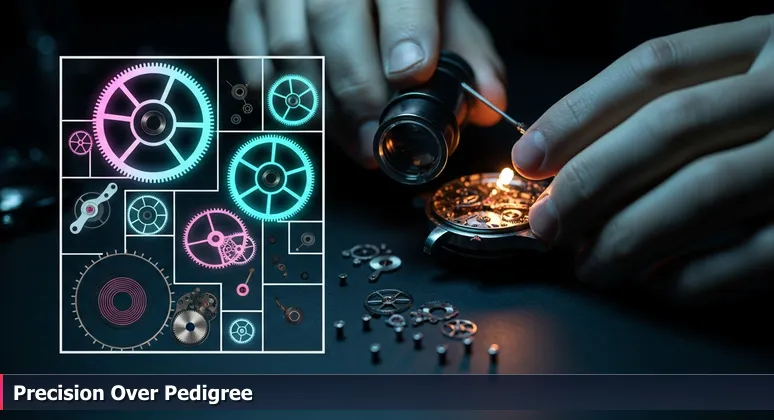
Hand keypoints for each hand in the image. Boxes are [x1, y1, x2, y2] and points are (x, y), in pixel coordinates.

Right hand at [229, 0, 506, 167]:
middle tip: (376, 140)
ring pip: (288, 46)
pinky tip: (310, 121)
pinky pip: (250, 60)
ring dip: (321, 106)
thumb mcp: (435, 7)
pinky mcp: (245, 9)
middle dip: (358, 89)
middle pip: (333, 20)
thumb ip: (463, 50)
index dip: (405, 31)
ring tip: (351, 142)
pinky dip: (279, 100)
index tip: (412, 74)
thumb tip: (489, 103)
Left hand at [511, 16, 773, 299]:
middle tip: (546, 223)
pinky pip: (756, 255)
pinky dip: (694, 277)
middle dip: (592, 180)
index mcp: (764, 41)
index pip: (654, 66)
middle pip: (670, 127)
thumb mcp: (746, 79)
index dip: (580, 114)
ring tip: (587, 263)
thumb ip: (674, 104)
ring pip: (705, 191)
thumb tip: (566, 161)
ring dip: (629, 235)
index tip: (529, 160)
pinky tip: (653, 284)